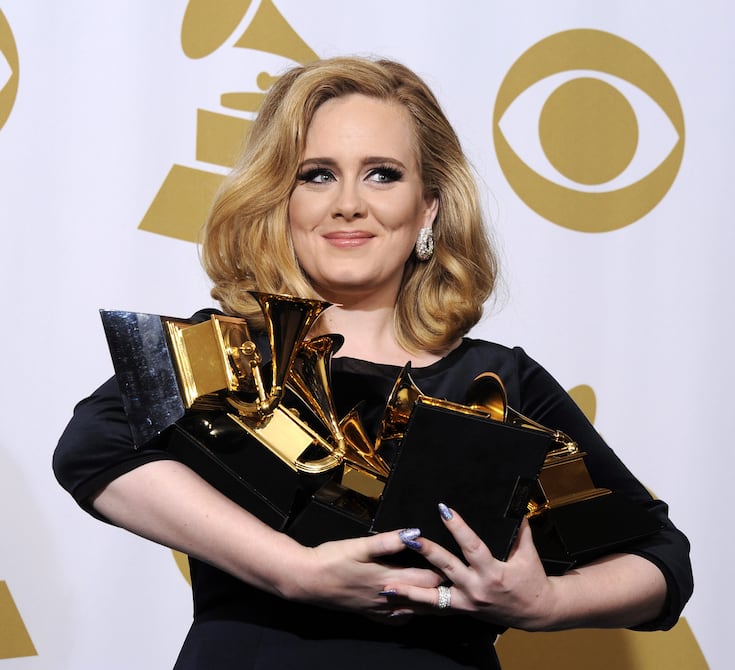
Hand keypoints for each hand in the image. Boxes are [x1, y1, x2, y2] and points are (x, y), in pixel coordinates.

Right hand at [291, 529, 443, 619]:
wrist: (307, 580)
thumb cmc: (332, 559)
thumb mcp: (361, 545)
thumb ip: (389, 541)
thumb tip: (415, 533)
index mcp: (389, 578)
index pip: (428, 579)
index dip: (443, 571)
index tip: (457, 565)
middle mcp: (388, 597)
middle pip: (425, 599)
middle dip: (442, 591)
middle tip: (457, 584)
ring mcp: (378, 608)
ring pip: (412, 611)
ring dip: (428, 604)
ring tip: (443, 598)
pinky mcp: (368, 612)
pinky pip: (395, 619)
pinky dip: (407, 614)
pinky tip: (409, 610)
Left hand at [381, 507, 557, 629]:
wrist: (535, 611)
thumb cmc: (531, 578)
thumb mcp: (527, 552)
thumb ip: (519, 529)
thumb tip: (514, 505)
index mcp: (493, 572)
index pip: (472, 546)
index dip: (458, 527)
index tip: (444, 510)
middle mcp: (477, 588)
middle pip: (447, 568)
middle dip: (428, 552)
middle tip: (410, 538)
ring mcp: (467, 602)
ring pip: (434, 597)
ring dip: (410, 590)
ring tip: (388, 584)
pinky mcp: (461, 610)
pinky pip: (435, 609)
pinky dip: (415, 606)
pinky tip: (395, 603)